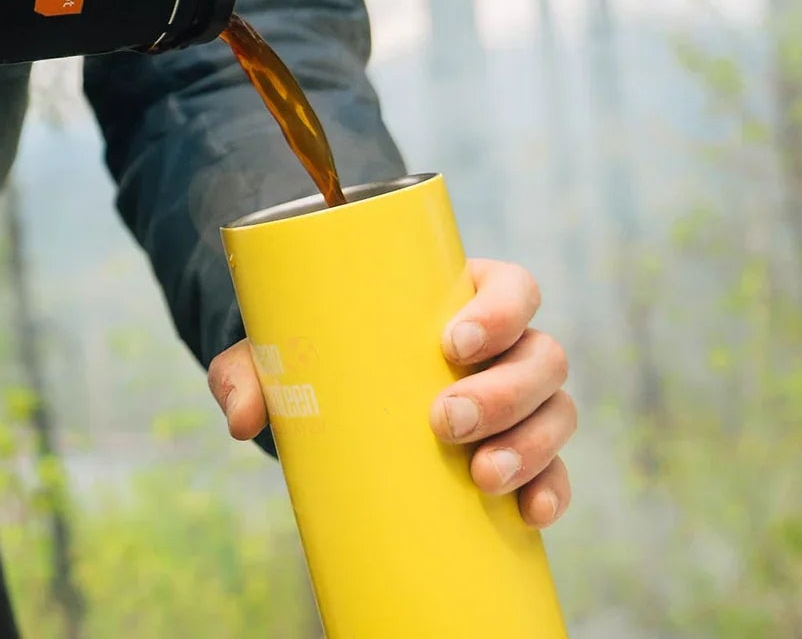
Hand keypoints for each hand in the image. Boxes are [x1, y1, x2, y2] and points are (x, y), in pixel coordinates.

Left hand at [206, 258, 575, 528]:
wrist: (337, 404)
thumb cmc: (321, 356)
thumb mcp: (281, 352)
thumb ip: (249, 372)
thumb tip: (243, 419)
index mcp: (464, 295)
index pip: (513, 287)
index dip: (499, 311)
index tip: (451, 344)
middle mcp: (506, 345)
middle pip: (540, 355)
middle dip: (503, 392)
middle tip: (443, 421)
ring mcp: (521, 402)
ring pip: (556, 412)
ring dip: (529, 444)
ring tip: (481, 476)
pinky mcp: (522, 456)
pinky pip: (558, 472)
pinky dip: (552, 491)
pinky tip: (530, 513)